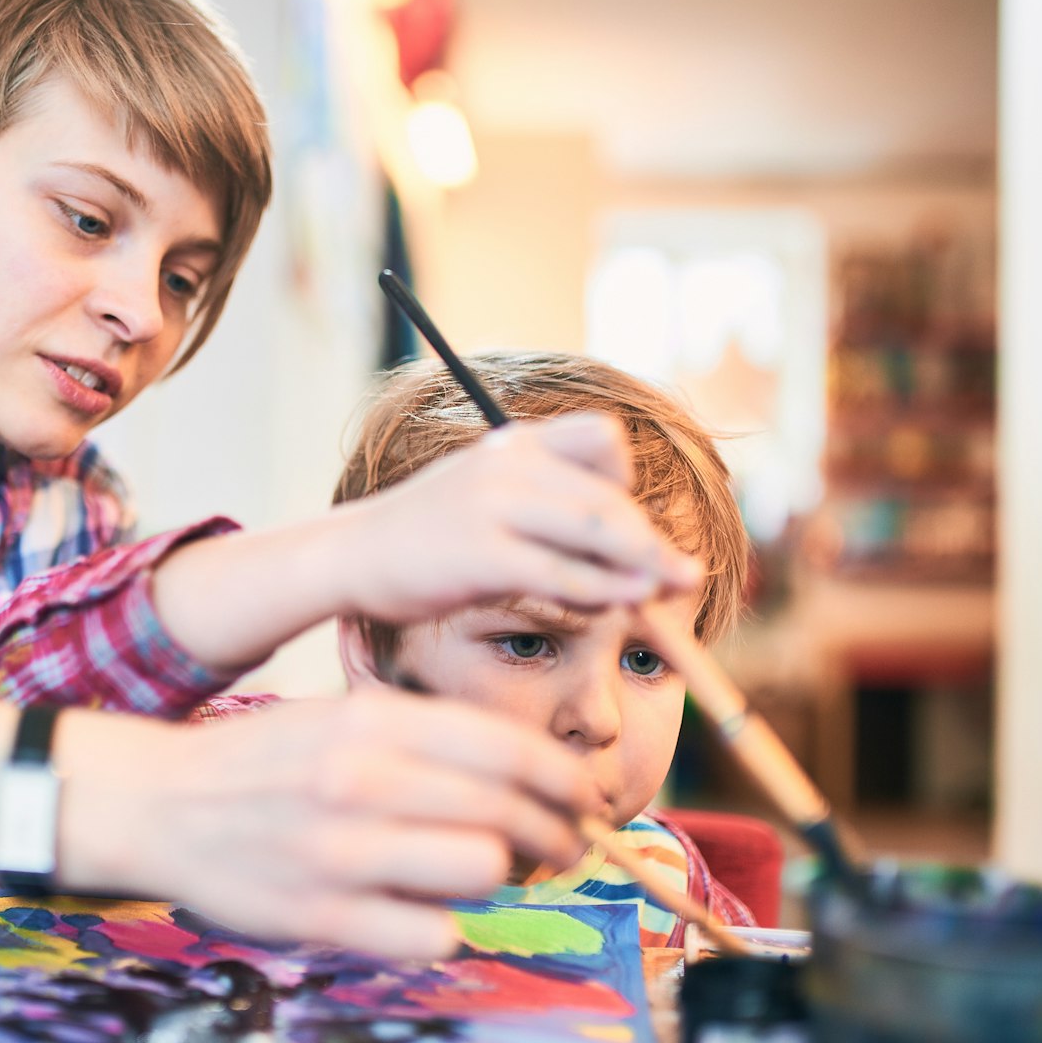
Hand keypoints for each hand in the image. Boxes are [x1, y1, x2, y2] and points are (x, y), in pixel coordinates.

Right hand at [60, 690, 595, 958]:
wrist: (159, 803)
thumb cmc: (267, 761)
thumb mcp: (344, 717)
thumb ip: (428, 738)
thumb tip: (531, 774)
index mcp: (372, 721)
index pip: (509, 749)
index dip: (565, 779)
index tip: (581, 799)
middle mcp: (360, 780)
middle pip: (509, 814)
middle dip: (554, 837)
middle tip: (558, 849)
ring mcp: (339, 853)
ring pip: (480, 872)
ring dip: (491, 878)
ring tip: (474, 873)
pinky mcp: (320, 918)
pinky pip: (430, 937)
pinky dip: (439, 930)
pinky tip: (418, 912)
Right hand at [329, 412, 702, 624]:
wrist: (353, 556)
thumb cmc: (425, 535)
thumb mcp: (485, 493)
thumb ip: (543, 502)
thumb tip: (616, 535)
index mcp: (516, 444)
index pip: (601, 437)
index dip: (628, 480)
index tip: (630, 522)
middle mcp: (510, 464)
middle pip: (609, 497)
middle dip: (654, 540)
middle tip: (689, 573)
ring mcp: (495, 506)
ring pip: (595, 532)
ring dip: (641, 566)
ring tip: (667, 591)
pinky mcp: (482, 554)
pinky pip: (561, 574)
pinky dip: (601, 591)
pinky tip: (623, 605)